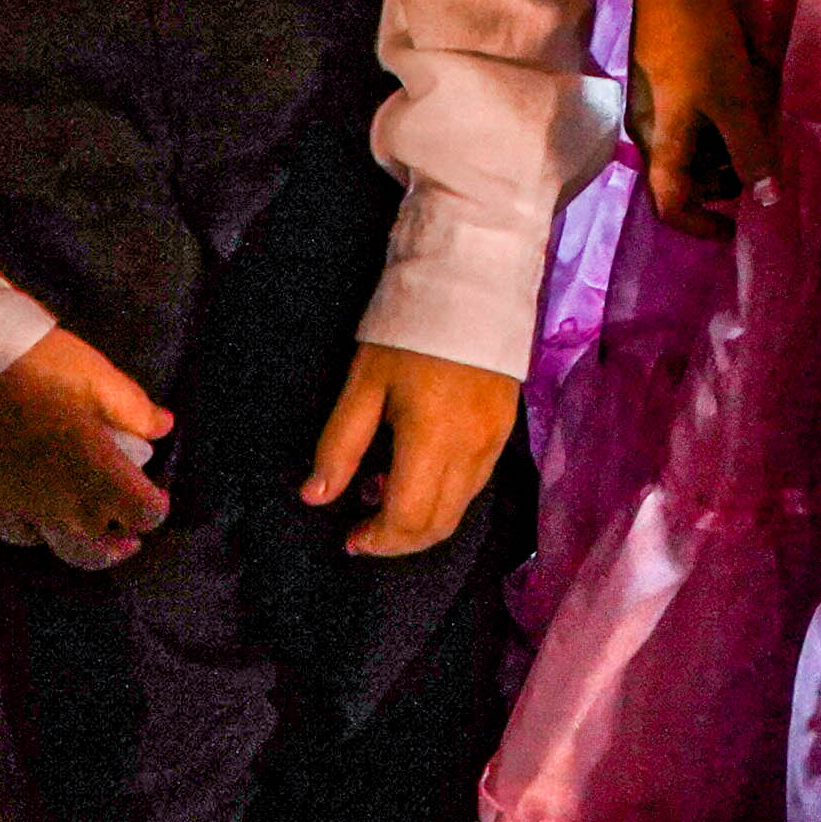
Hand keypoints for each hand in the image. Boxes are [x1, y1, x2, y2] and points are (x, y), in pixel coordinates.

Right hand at [0, 326, 170, 568]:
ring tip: (72, 516)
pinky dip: (20, 524)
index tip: (155, 496)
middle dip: (115, 546)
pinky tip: (22, 505)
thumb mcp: (96, 377)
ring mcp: (10, 515)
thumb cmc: (34, 367)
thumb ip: (133, 409)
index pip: (141, 514)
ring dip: (65, 534)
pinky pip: (3, 531)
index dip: (154, 508)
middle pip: (93, 552)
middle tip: (127, 540)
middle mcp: (55, 510)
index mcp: (95, 479)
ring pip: (45, 543)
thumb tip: (162, 426)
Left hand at [299, 342, 520, 558]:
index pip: (409, 518)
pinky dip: (445, 495)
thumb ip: (340, 445)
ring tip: (386, 492)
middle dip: (400, 540)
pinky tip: (419, 471)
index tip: (350, 538)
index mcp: (432, 439)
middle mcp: (472, 450)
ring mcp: (495, 440)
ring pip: (461, 507)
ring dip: (423, 519)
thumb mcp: (363, 383)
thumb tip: (315, 496)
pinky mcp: (505, 428)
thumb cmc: (409, 329)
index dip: (378, 539)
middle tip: (365, 530)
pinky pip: (475, 482)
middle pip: (439, 525)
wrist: (472, 281)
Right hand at [626, 0, 779, 233]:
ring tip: (756, 140)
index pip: (669, 204)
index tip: (732, 230)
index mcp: (658, 142)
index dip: (698, 225)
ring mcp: (652, 105)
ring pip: (685, 150)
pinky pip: (686, 125)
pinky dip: (713, 131)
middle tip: (759, 174)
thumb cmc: (702, 41)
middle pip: (679, 178)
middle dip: (718, 186)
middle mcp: (647, 130)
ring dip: (719, 157)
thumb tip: (769, 201)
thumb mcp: (733, 99)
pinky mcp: (661, 83)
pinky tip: (741, 110)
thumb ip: (750, 151)